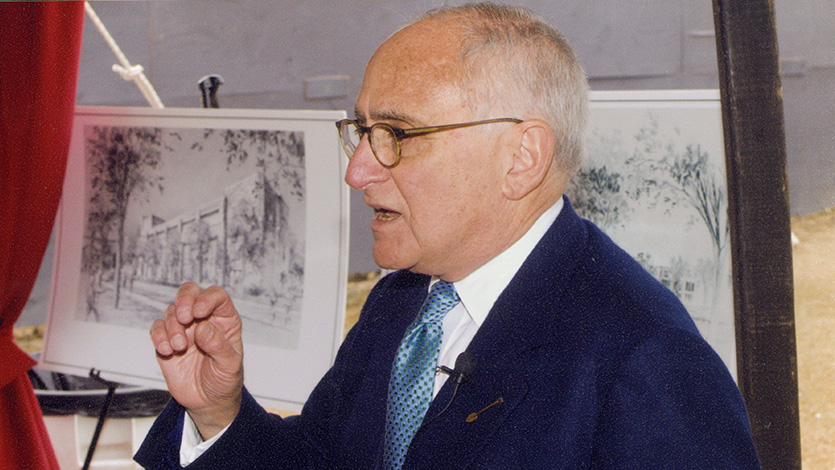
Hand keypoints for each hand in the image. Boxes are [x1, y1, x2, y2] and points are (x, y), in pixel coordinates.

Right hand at [150, 282, 243, 438]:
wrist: (208, 402)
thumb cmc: (225, 380)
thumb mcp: (230, 365)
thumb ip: (218, 346)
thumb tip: (202, 327)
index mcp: (224, 320)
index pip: (216, 296)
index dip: (207, 298)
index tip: (199, 313)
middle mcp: (203, 320)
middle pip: (189, 293)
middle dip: (184, 300)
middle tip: (184, 318)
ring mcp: (184, 330)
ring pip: (171, 312)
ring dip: (173, 326)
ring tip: (180, 347)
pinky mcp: (167, 342)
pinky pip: (157, 329)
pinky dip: (159, 336)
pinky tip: (167, 351)